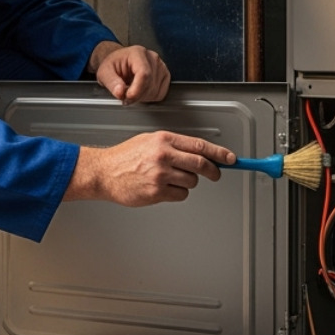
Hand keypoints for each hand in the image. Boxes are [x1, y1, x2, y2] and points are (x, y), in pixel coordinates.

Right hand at [64, 132, 236, 206]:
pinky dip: (177, 194)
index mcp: (164, 139)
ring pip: (191, 182)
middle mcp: (163, 155)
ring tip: (171, 179)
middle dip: (213, 171)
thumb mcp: (150, 141)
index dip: (219, 153)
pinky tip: (163, 188)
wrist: (104, 172)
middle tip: (216, 174)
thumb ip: (174, 145)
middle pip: (201, 164)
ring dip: (188, 182)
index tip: (230, 158)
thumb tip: (200, 153)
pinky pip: (180, 195)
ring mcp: (160, 175)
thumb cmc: (125, 157)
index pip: (200, 145)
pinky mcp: (156, 192)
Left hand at [90, 42, 170, 105]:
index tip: (127, 97)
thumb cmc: (113, 64)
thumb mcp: (104, 72)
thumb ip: (111, 82)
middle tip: (124, 95)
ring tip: (132, 90)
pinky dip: (150, 97)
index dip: (136, 90)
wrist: (119, 62)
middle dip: (136, 96)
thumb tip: (120, 92)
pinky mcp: (165, 75)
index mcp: (137, 53)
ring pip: (155, 91)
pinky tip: (141, 91)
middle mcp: (152, 57)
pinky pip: (160, 94)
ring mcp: (161, 66)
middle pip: (150, 85)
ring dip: (142, 97)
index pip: (144, 74)